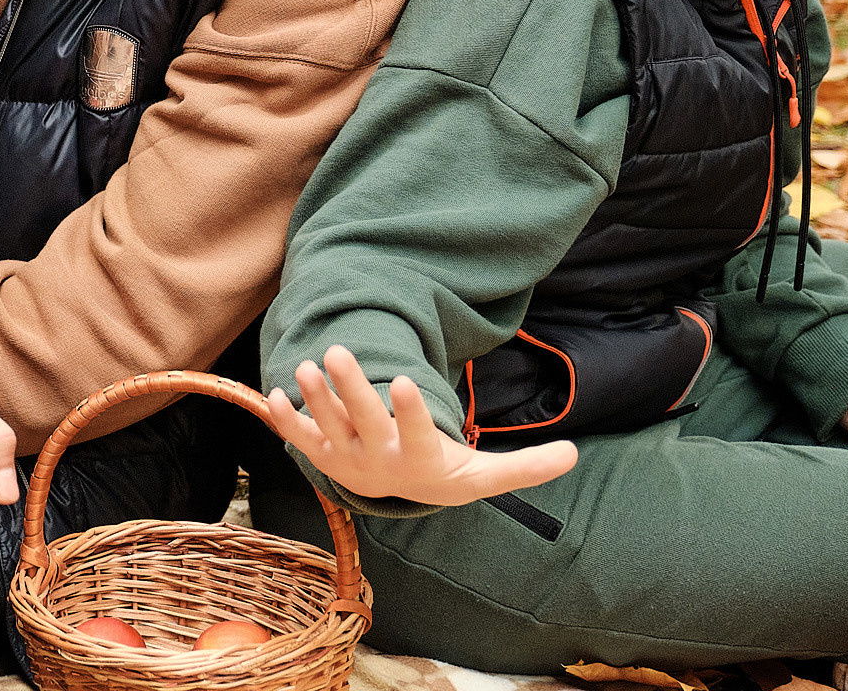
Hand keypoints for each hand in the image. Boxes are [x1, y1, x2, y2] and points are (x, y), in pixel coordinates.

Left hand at [265, 345, 577, 506]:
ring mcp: (346, 459)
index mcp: (420, 463)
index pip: (417, 435)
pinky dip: (286, 420)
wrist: (400, 498)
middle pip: (363, 423)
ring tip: (305, 363)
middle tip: (337, 350)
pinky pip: (300, 438)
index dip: (410, 410)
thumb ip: (524, 467)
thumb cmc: (445, 476)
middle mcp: (379, 463)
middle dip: (350, 389)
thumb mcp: (483, 475)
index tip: (403, 378)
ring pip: (327, 426)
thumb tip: (574, 455)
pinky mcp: (323, 454)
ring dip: (314, 396)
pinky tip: (273, 395)